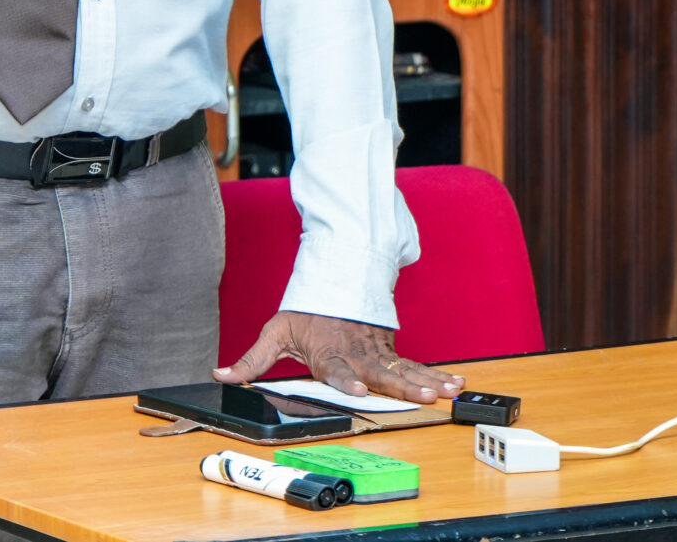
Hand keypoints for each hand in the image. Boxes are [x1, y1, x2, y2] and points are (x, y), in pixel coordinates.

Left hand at [215, 310, 464, 405]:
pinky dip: (436, 374)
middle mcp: (355, 351)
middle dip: (402, 385)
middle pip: (380, 370)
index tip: (355, 387)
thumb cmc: (305, 310)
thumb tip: (220, 376)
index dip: (345, 378)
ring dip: (427, 380)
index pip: (336, 366)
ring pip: (404, 367)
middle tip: (422, 396)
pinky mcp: (390, 349)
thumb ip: (251, 360)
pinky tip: (455, 384)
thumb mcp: (275, 332)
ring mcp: (376, 349)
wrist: (334, 279)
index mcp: (327, 350)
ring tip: (448, 391)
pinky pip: (415, 364)